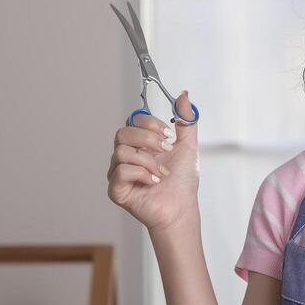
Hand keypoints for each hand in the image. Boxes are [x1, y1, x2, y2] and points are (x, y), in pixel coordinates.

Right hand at [106, 91, 200, 233]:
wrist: (182, 209)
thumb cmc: (182, 183)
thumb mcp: (188, 146)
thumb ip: (186, 121)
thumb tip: (184, 95)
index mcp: (141, 144)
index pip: (134, 120)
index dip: (151, 124)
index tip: (168, 134)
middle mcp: (127, 156)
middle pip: (123, 132)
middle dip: (148, 139)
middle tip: (165, 151)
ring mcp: (119, 173)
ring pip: (122, 151)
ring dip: (149, 162)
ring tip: (162, 174)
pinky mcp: (116, 189)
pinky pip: (121, 171)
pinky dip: (142, 174)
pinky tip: (153, 183)